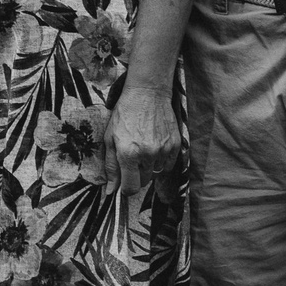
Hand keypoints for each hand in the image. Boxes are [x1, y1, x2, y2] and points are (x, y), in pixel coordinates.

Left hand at [102, 83, 182, 211]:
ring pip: (156, 173)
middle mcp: (148, 155)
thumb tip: (111, 191)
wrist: (147, 94)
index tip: (124, 185)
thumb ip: (111, 167)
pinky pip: (168, 165)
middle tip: (132, 158)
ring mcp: (164, 150)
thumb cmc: (124, 114)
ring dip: (149, 167)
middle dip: (136, 175)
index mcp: (128, 154)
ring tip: (143, 148)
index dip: (126, 189)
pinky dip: (161, 161)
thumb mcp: (110, 139)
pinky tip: (154, 146)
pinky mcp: (175, 145)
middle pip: (144, 181)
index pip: (131, 188)